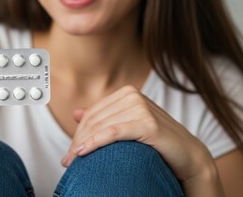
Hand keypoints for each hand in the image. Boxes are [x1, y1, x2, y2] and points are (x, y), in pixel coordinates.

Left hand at [62, 85, 214, 182]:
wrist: (188, 155)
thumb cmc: (156, 142)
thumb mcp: (127, 125)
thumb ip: (104, 117)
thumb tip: (76, 113)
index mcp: (126, 93)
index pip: (92, 114)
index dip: (77, 134)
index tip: (69, 153)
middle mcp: (133, 96)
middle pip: (94, 121)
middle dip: (77, 142)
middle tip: (68, 161)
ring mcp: (141, 107)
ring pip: (100, 127)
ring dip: (82, 146)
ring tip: (73, 163)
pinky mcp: (148, 123)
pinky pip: (113, 132)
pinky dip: (95, 142)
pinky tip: (82, 153)